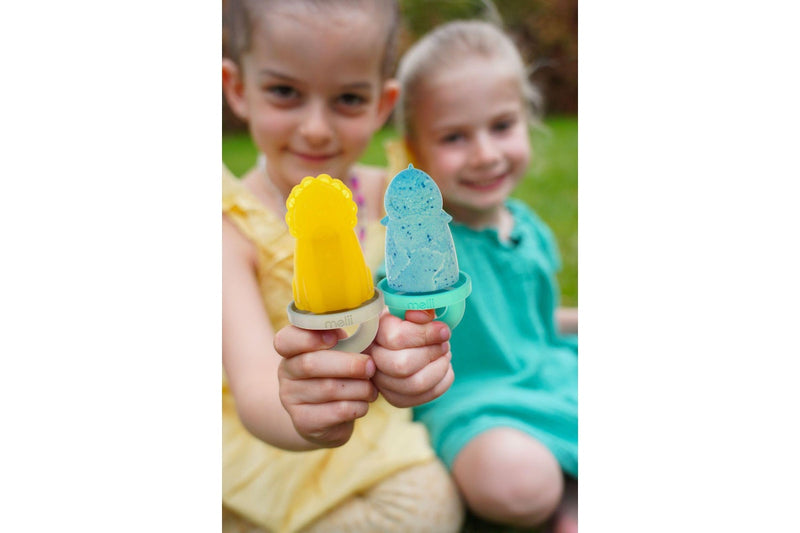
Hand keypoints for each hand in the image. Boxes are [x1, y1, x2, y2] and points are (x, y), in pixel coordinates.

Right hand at [274, 325, 378, 447]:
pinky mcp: (304, 422)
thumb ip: (346, 338)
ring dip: (358, 387)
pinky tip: (364, 404)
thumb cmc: (338, 375)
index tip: (336, 337)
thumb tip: (368, 322)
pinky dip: (357, 406)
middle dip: (347, 364)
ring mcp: (291, 399)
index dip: (309, 337)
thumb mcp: (339, 352)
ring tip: (371, 388)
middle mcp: (286, 372)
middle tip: (370, 366)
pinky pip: (335, 411)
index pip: (285, 340)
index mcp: (291, 349)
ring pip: (328, 389)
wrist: (326, 418)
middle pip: (311, 364)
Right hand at [365, 309, 454, 407]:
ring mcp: (379, 382)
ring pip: (414, 385)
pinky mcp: (394, 398)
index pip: (397, 338)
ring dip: (439, 369)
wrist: (399, 339)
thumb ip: (417, 308)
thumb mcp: (409, 308)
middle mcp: (370, 359)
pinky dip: (441, 383)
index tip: (444, 330)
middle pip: (403, 365)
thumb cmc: (406, 320)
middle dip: (432, 353)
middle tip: (445, 344)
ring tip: (445, 355)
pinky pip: (422, 398)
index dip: (426, 335)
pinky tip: (444, 369)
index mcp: (373, 332)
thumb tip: (424, 316)